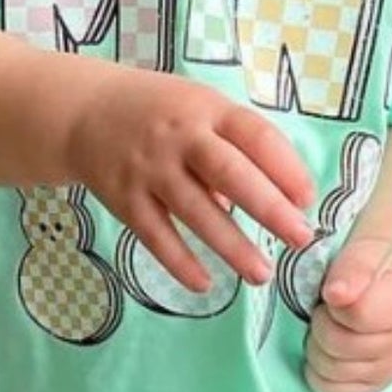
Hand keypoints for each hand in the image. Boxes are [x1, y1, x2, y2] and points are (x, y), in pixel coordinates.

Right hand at [62, 67, 317, 294]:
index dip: (286, 168)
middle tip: (300, 239)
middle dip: (269, 209)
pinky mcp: (124, 197)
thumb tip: (279, 198)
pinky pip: (155, 235)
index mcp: (207, 110)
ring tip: (261, 274)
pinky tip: (204, 284)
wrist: (84, 111)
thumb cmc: (161, 113)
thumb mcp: (201, 108)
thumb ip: (237, 145)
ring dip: (231, 246)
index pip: (255, 136)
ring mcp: (149, 168)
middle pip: (230, 174)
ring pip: (195, 211)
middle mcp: (179, 137)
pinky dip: (179, 262)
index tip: (308, 200)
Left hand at [303, 242, 391, 391]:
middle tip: (327, 310)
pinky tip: (326, 351)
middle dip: (321, 324)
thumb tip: (337, 294)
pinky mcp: (373, 385)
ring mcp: (389, 368)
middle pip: (339, 345)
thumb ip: (350, 274)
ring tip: (329, 328)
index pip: (357, 315)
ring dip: (318, 347)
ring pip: (332, 370)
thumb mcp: (361, 258)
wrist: (389, 283)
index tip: (334, 293)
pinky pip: (333, 390)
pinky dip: (319, 372)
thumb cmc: (373, 270)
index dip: (334, 304)